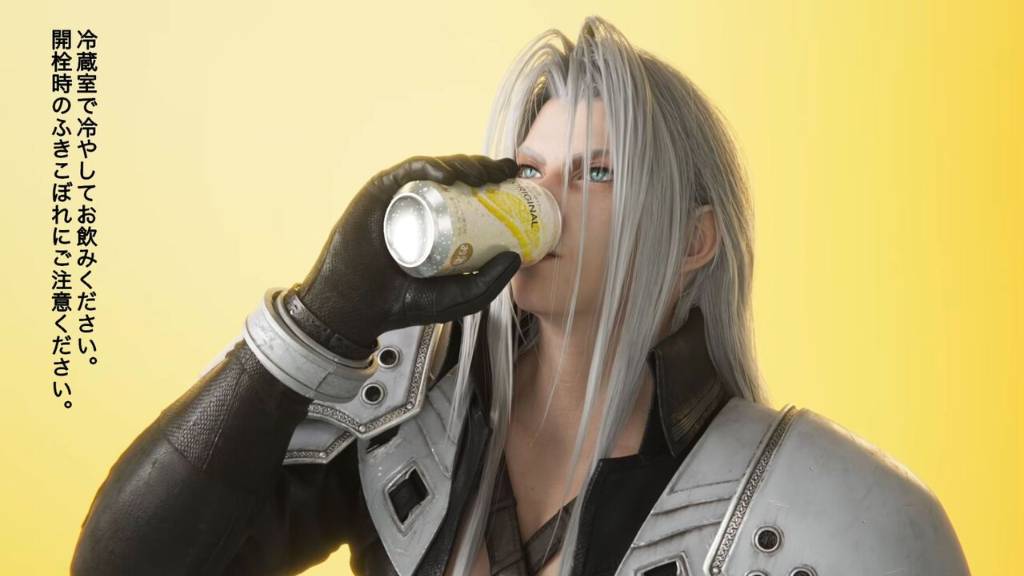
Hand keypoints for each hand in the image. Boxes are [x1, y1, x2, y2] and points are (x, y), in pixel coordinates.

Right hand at [296, 154, 521, 355]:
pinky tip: (449, 176)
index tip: (517, 182)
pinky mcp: (379, 191)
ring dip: (464, 165)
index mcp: (439, 224)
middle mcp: (421, 206)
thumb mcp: (457, 298)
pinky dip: (429, 168)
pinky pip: (407, 173)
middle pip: (457, 178)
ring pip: (437, 170)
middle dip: (485, 169)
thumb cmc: (403, 303)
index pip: (471, 196)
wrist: (357, 308)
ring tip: (485, 174)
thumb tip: (516, 256)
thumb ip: (487, 284)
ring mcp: (400, 197)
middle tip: (507, 173)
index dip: (495, 184)